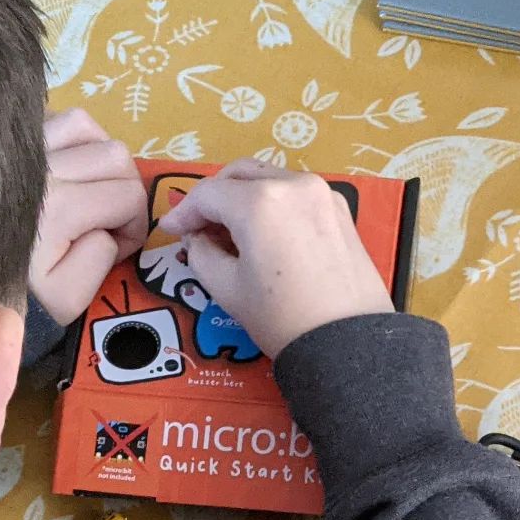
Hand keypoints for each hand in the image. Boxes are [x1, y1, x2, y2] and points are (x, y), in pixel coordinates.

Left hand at [29, 110, 147, 325]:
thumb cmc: (13, 294)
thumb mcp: (68, 298)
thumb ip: (100, 260)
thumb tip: (108, 229)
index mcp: (60, 207)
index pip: (130, 195)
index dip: (136, 226)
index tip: (118, 248)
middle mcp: (41, 165)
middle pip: (115, 154)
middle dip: (125, 190)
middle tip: (108, 221)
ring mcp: (16, 147)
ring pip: (84, 125)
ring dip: (98, 157)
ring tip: (88, 190)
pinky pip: (48, 118)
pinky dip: (67, 139)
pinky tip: (61, 171)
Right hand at [160, 158, 392, 359]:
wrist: (348, 344)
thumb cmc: (283, 320)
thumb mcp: (228, 289)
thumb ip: (201, 254)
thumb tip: (197, 238)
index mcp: (260, 202)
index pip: (208, 194)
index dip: (184, 212)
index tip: (171, 230)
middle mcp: (292, 184)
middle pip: (239, 175)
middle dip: (214, 197)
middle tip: (199, 228)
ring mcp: (322, 194)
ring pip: (269, 180)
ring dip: (244, 198)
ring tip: (231, 233)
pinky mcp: (341, 210)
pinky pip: (296, 195)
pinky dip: (274, 205)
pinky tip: (265, 235)